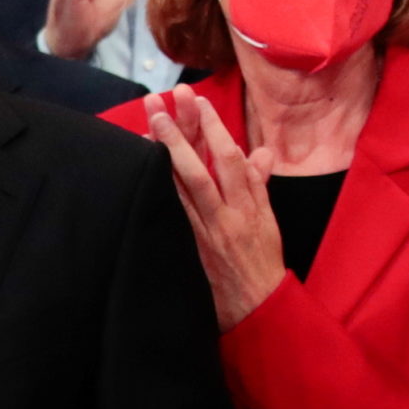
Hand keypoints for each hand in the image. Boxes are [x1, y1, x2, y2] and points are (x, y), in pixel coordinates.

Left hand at [144, 89, 282, 330]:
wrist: (258, 308)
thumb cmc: (262, 262)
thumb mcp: (269, 221)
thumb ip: (260, 185)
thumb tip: (261, 151)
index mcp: (248, 206)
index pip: (230, 159)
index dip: (214, 128)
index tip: (198, 101)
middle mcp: (226, 216)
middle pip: (200, 168)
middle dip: (180, 134)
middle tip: (161, 104)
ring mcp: (205, 234)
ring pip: (180, 191)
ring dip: (162, 157)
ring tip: (146, 128)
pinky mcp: (189, 251)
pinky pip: (170, 219)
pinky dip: (156, 195)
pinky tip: (139, 176)